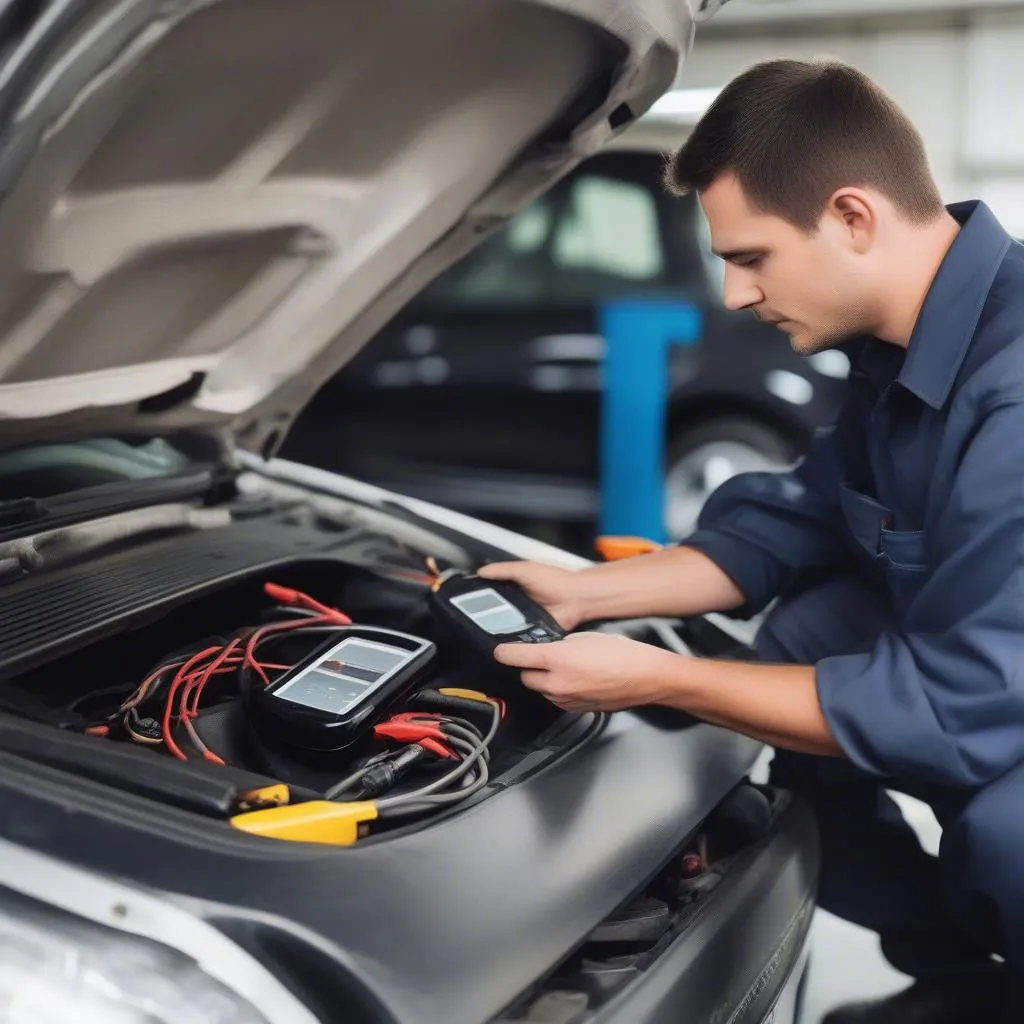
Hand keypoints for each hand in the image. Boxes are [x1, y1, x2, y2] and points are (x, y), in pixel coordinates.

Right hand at [477, 561, 586, 630]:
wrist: (576, 598)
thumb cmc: (555, 580)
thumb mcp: (525, 569)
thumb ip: (503, 570)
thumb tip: (481, 572)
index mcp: (515, 587)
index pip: (492, 593)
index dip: (479, 597)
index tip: (465, 602)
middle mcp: (519, 604)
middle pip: (496, 612)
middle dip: (486, 617)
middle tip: (473, 621)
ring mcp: (526, 619)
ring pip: (506, 627)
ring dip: (499, 630)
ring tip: (486, 632)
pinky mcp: (533, 633)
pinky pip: (520, 638)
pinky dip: (514, 640)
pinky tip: (506, 641)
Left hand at [493, 632, 677, 711]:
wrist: (646, 677)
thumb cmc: (623, 655)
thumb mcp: (586, 638)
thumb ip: (560, 644)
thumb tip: (547, 649)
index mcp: (557, 659)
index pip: (516, 657)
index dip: (504, 652)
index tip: (499, 651)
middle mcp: (558, 683)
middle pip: (525, 677)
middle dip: (528, 667)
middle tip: (539, 656)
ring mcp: (566, 700)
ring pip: (541, 689)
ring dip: (544, 679)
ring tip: (566, 667)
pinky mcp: (576, 710)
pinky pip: (557, 699)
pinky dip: (559, 690)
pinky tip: (576, 679)